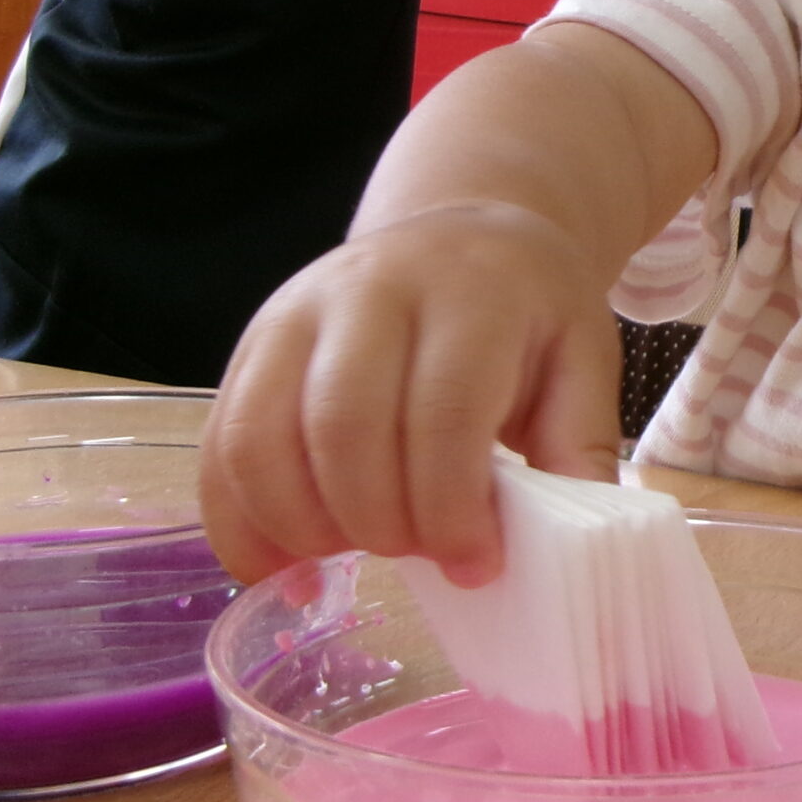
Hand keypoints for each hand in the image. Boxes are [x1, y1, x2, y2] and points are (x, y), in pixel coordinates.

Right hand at [200, 201, 620, 587]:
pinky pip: (220, 446)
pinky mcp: (250, 346)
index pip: (442, 411)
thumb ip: (577, 445)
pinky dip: (240, 524)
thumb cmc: (527, 311)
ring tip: (352, 556)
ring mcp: (295, 314)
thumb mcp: (582, 359)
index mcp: (467, 294)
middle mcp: (369, 291)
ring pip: (260, 438)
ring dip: (300, 527)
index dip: (451, 506)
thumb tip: (569, 551)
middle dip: (377, 521)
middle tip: (416, 555)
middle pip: (342, 427)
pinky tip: (285, 566)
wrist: (464, 234)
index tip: (473, 562)